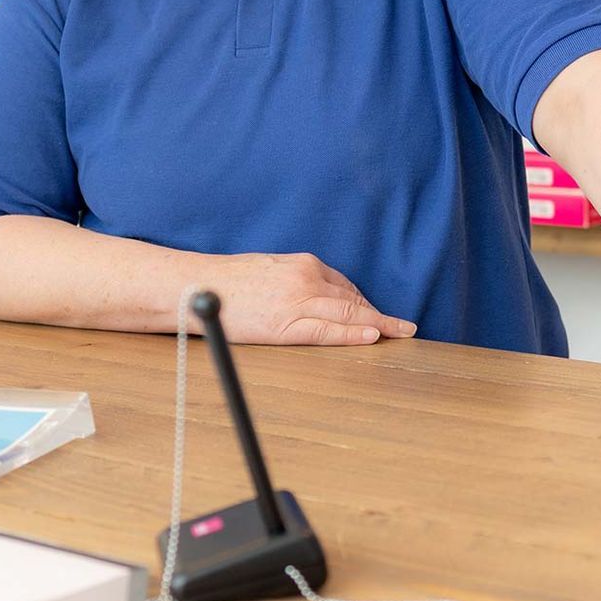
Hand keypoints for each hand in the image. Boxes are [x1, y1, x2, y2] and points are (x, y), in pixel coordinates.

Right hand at [197, 253, 416, 345]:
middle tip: (403, 328)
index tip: (380, 315)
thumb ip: (298, 280)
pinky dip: (353, 334)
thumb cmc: (229, 281)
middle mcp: (306, 279)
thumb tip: (320, 295)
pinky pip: (328, 331)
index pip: (344, 286)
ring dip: (377, 325)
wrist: (196, 287)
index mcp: (303, 264)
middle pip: (353, 300)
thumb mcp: (271, 269)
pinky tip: (372, 337)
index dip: (365, 304)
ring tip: (399, 334)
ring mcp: (298, 301)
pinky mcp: (286, 324)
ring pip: (348, 314)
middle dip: (380, 316)